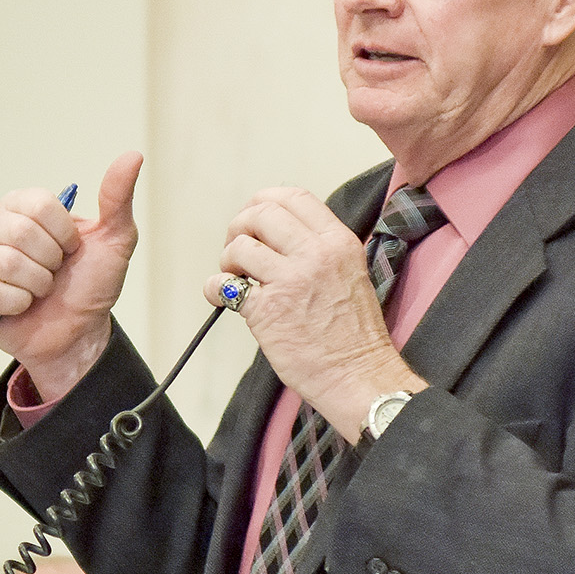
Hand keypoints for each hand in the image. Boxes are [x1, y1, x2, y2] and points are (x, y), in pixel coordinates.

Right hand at [0, 153, 141, 399]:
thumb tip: (133, 156)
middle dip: (51, 262)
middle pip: (20, 233)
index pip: (40, 205)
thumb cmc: (89, 283)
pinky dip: (16, 304)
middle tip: (54, 274)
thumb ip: (118, 198)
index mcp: (19, 206)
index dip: (64, 235)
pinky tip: (21, 306)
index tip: (71, 250)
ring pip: (6, 263)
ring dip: (36, 285)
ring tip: (39, 291)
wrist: (79, 332)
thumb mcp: (114, 240)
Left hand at [206, 187, 423, 438]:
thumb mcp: (350, 273)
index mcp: (338, 243)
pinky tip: (223, 297)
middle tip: (238, 248)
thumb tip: (279, 237)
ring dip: (228, 260)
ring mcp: (290, 281)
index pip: (294, 198)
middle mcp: (315, 255)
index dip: (264, 201)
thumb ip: (319, 249)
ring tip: (237, 277)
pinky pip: (225, 285)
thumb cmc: (354, 334)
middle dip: (240, 226)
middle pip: (261, 214)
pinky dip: (216, 288)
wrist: (358, 375)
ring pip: (240, 247)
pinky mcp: (267, 311)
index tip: (254, 216)